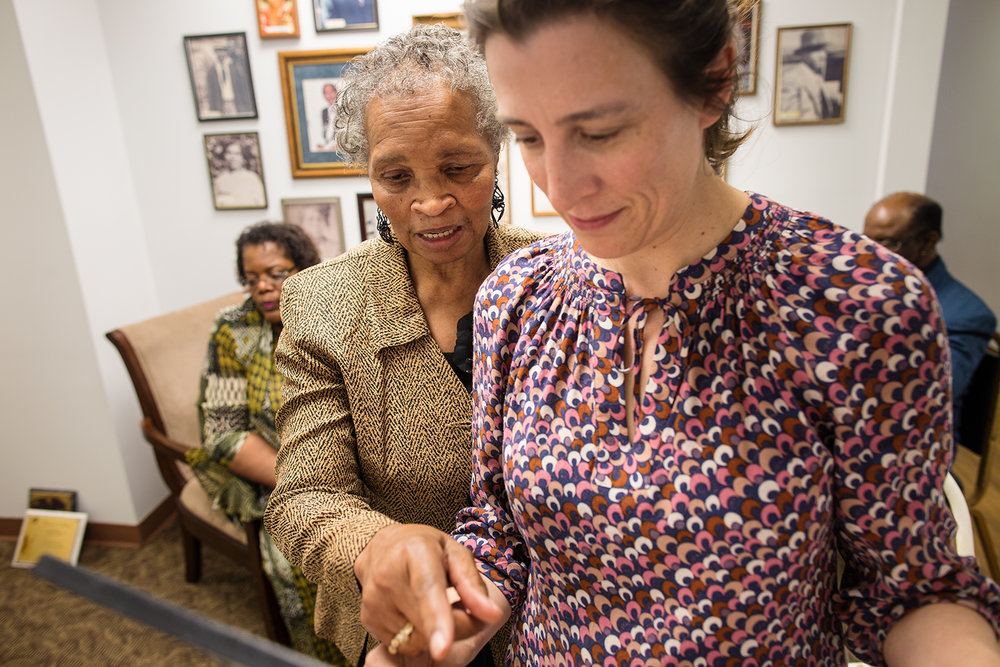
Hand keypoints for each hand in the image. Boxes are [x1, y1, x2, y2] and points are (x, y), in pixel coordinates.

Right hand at [355, 524, 507, 660]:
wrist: (380, 546)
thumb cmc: (424, 548)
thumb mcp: (455, 554)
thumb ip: (473, 584)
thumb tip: (492, 615)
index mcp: (414, 552)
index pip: (427, 590)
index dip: (437, 620)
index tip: (443, 650)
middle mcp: (388, 577)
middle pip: (430, 624)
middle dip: (457, 625)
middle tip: (463, 606)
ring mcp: (374, 600)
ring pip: (418, 639)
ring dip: (435, 631)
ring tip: (433, 603)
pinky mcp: (367, 619)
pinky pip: (404, 644)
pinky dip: (417, 635)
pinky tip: (415, 611)